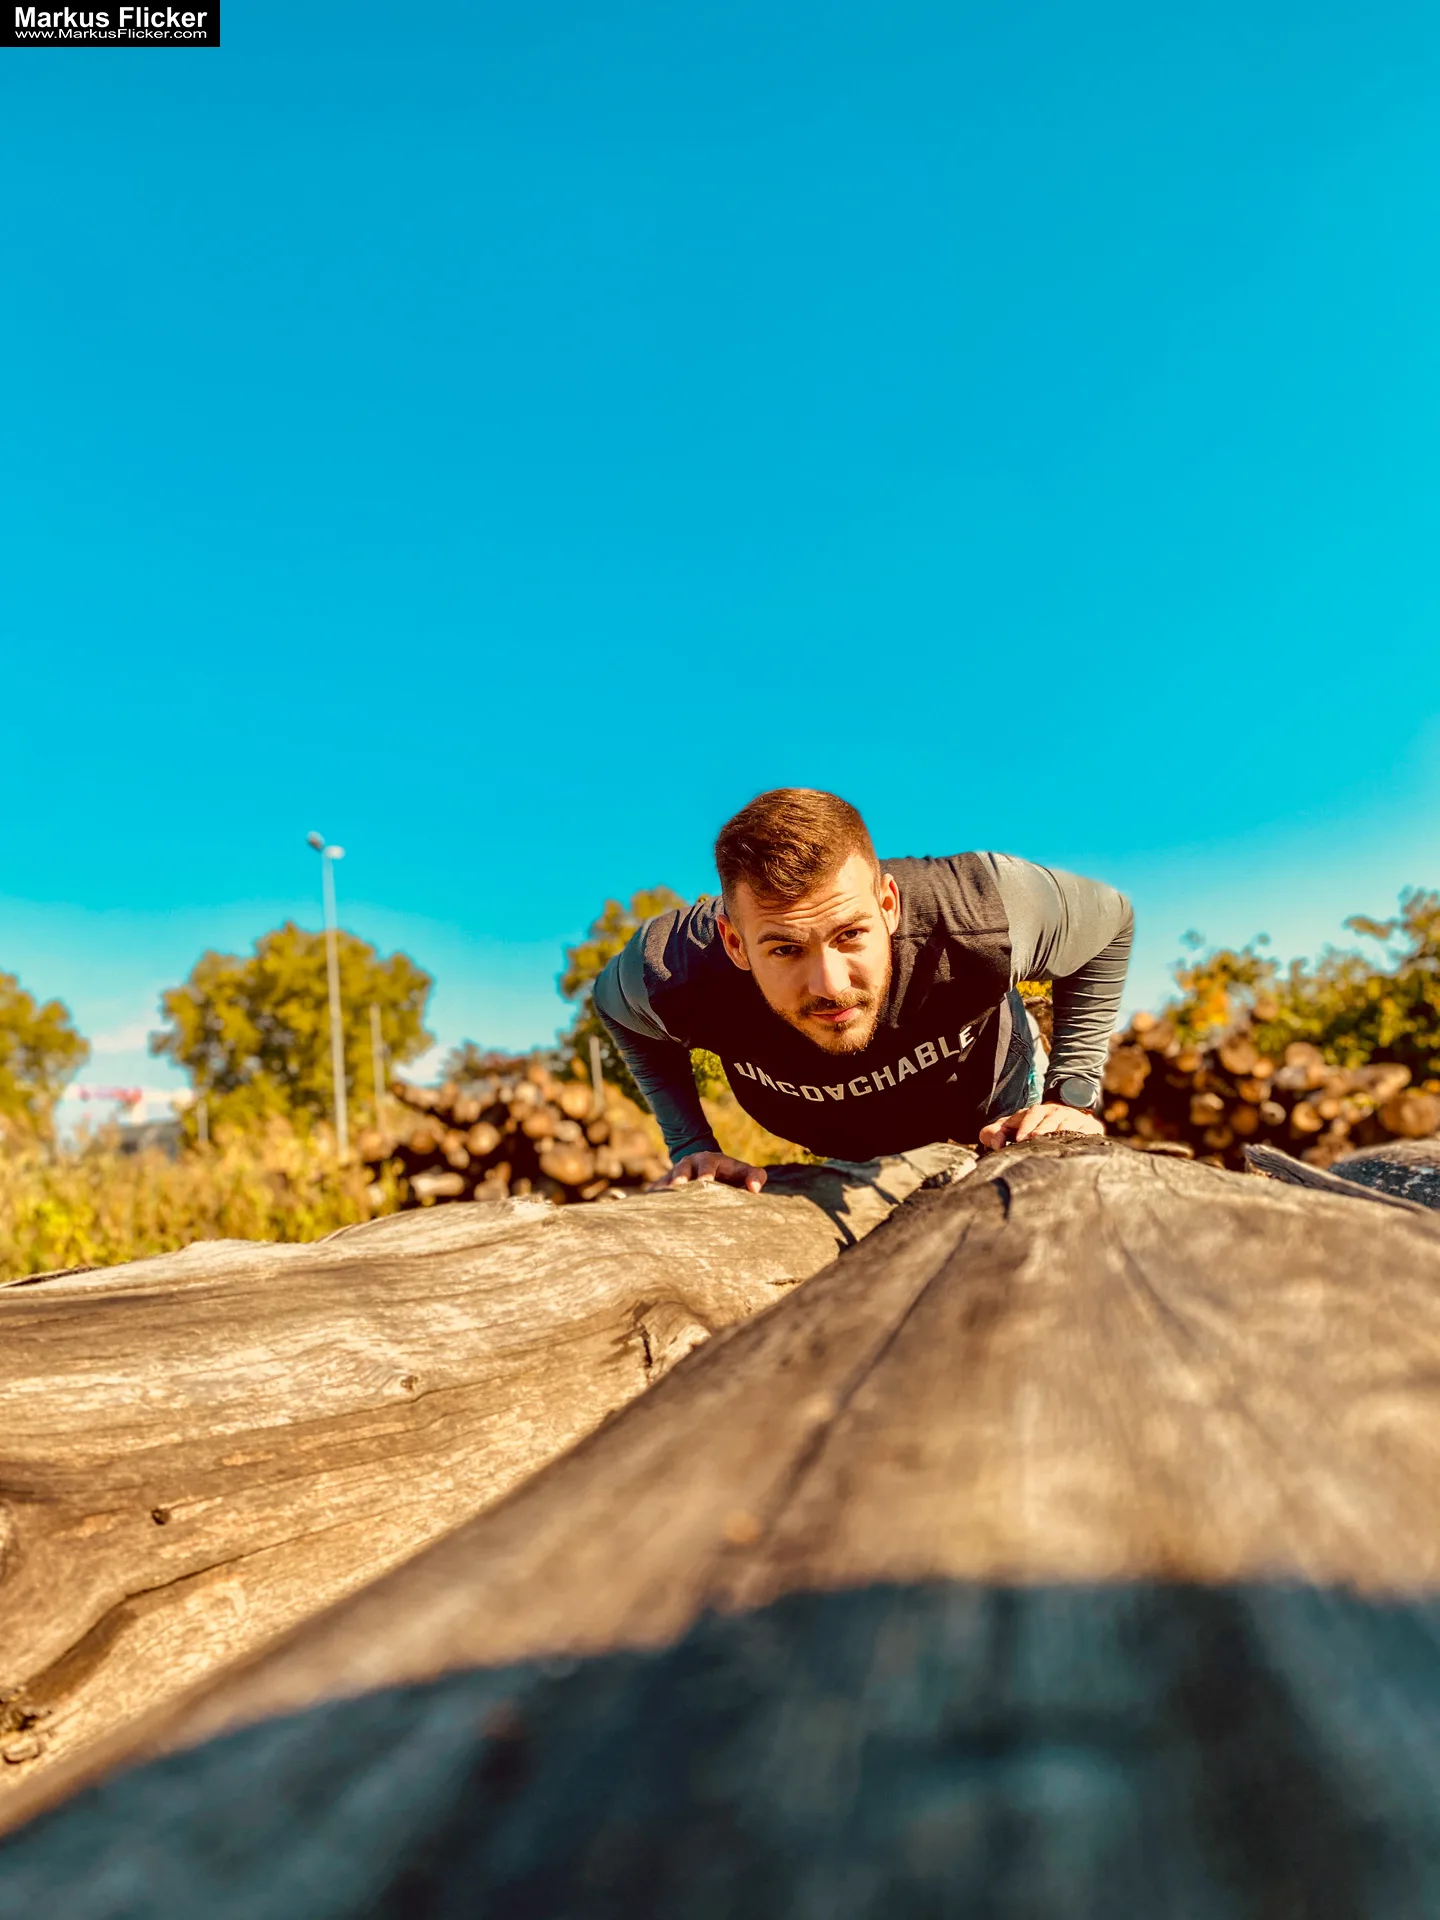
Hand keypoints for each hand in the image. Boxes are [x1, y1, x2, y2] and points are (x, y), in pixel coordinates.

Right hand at [648, 1152, 767, 1193]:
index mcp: (709, 1160)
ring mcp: (673, 1175)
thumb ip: (755, 1176)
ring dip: (663, 1192)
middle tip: (677, 1189)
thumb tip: (755, 1189)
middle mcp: (688, 1165)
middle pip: (681, 1171)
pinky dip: (652, 1202)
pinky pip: (655, 1193)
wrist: (707, 1170)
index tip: (705, 1182)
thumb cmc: (731, 1175)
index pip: (707, 1165)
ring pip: (665, 1182)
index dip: (706, 1174)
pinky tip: (649, 1215)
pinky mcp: (663, 1187)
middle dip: (679, 1180)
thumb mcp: (744, 1172)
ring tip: (659, 1205)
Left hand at [978, 1102, 1104, 1150]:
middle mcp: (1056, 1112)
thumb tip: (993, 1143)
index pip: (1030, 1115)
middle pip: (1049, 1118)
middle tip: (1035, 1138)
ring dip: (1060, 1132)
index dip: (1024, 1125)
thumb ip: (997, 1132)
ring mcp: (1074, 1119)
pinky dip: (1082, 1137)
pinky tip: (1076, 1146)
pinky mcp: (1091, 1127)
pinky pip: (1087, 1132)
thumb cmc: (1036, 1125)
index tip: (1018, 1138)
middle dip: (1042, 1128)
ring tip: (1052, 1142)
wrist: (1070, 1112)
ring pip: (1068, 1125)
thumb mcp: (1015, 1125)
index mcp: (1037, 1111)